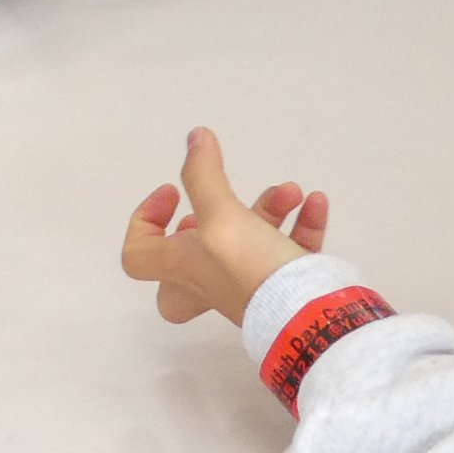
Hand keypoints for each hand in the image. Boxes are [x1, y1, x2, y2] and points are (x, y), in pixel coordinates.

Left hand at [122, 125, 325, 327]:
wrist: (304, 316)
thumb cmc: (247, 267)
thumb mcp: (220, 214)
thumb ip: (203, 174)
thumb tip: (195, 136)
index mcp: (180, 267)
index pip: (137, 256)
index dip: (144, 221)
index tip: (172, 193)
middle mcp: (207, 281)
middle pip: (189, 260)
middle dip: (208, 223)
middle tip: (222, 206)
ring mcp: (246, 287)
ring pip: (249, 242)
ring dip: (270, 209)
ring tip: (290, 190)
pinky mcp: (283, 288)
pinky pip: (287, 251)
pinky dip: (301, 224)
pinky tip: (316, 202)